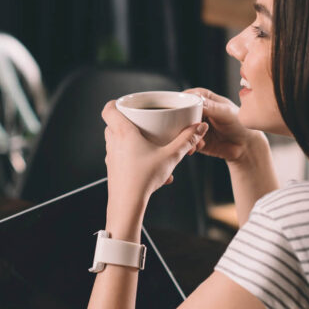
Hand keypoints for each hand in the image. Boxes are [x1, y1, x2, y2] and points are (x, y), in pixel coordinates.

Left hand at [102, 101, 206, 222]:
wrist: (128, 204)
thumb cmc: (144, 179)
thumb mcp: (170, 156)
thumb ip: (186, 140)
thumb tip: (200, 127)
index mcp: (123, 132)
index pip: (109, 109)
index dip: (116, 103)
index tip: (127, 103)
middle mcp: (113, 142)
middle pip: (114, 124)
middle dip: (129, 122)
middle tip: (145, 123)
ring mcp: (111, 157)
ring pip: (119, 141)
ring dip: (134, 141)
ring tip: (153, 148)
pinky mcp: (113, 169)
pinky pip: (123, 157)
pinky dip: (136, 158)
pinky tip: (153, 168)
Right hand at [184, 88, 264, 162]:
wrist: (245, 146)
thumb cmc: (240, 124)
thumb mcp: (227, 113)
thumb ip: (212, 107)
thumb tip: (197, 100)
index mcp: (205, 99)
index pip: (189, 96)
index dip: (182, 100)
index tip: (177, 107)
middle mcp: (198, 112)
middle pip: (182, 112)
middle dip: (181, 121)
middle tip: (186, 127)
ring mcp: (196, 126)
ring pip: (183, 128)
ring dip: (185, 134)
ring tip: (194, 140)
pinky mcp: (195, 139)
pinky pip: (187, 141)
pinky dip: (190, 144)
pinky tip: (197, 147)